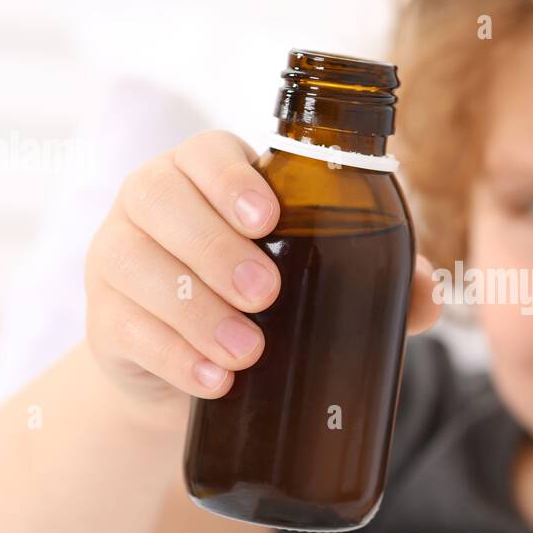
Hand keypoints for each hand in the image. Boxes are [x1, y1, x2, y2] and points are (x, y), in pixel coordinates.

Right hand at [85, 129, 440, 429]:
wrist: (193, 371)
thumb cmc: (265, 304)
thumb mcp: (320, 283)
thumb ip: (378, 278)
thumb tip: (428, 295)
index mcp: (206, 177)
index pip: (204, 151)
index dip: (230, 177)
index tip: (270, 217)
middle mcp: (151, 204)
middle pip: (161, 200)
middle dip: (217, 248)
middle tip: (268, 294)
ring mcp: (117, 258)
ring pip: (136, 265)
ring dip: (195, 310)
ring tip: (249, 351)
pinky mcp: (104, 320)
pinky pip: (124, 328)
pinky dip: (173, 357)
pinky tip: (212, 381)